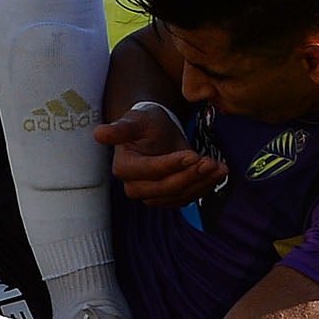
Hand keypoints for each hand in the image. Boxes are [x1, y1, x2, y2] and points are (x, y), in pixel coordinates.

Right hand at [95, 103, 226, 208]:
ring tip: (219, 167)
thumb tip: (98, 133)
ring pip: (178, 196)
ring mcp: (153, 195)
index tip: (192, 154)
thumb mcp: (135, 120)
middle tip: (210, 162)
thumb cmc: (144, 122)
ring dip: (201, 184)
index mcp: (124, 167)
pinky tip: (219, 172)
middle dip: (189, 176)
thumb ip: (120, 129)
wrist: (156, 130)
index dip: (171, 165)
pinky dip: (205, 187)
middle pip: (165, 188)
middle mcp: (135, 187)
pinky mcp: (169, 198)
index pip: (150, 171)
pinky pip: (188, 197)